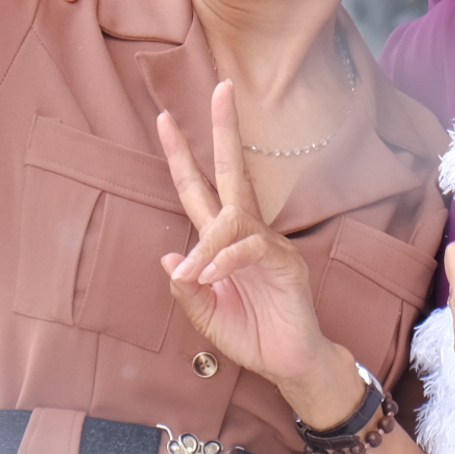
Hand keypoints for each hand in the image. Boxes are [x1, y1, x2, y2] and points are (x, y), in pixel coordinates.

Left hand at [155, 83, 362, 426]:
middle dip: (224, 131)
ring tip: (196, 274)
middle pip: (232, 173)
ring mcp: (269, 246)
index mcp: (222, 242)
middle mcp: (247, 234)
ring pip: (235, 219)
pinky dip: (227, 261)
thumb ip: (187, 290)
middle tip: (219, 89)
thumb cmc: (251, 335)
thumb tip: (170, 258)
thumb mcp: (205, 315)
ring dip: (208, 244)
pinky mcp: (286, 266)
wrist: (289, 365)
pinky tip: (212, 276)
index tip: (165, 119)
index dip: (182, 157)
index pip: (200, 190)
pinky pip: (252, 250)